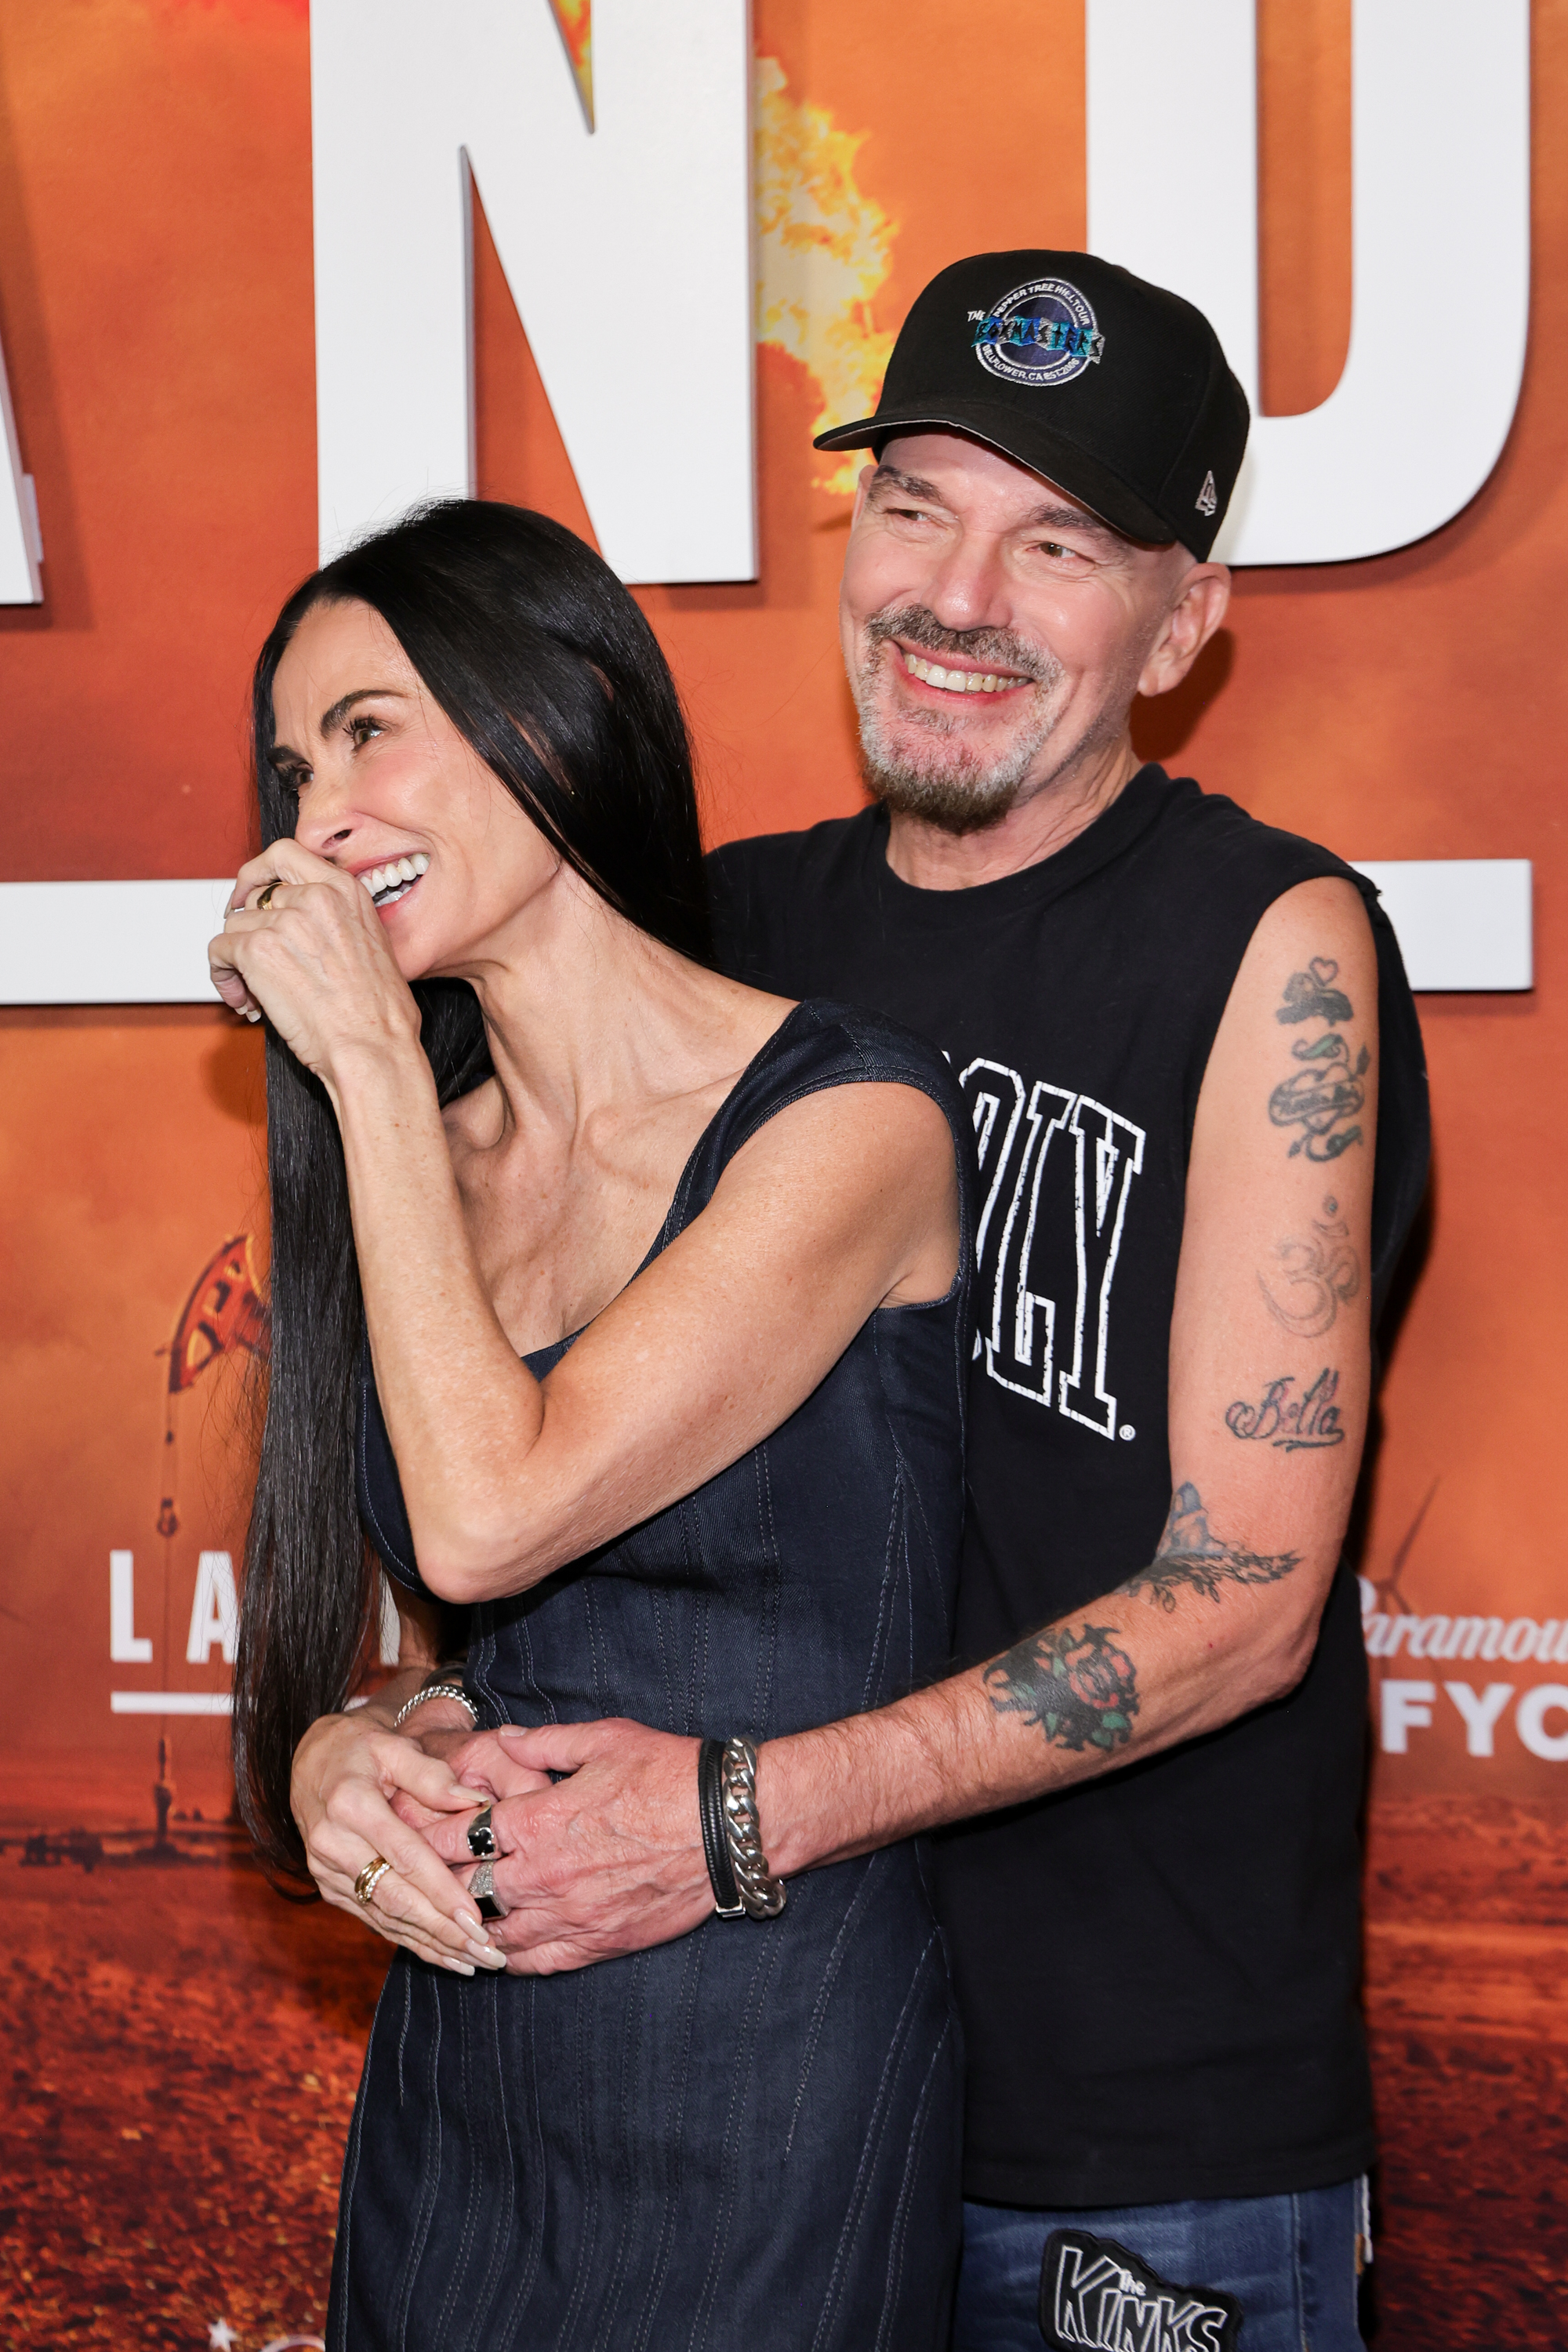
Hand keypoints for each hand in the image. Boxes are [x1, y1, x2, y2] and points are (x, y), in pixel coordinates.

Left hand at [209, 841, 421, 1086]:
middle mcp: (315, 897)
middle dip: (249, 926)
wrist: (373, 1047)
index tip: (249, 892)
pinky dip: (223, 977)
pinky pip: (218, 951)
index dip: (259, 873)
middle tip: (250, 954)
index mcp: (346, 891)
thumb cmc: (380, 1014)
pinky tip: (244, 999)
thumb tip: (301, 932)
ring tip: (256, 992)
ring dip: (237, 959)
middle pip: (255, 896)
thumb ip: (335, 923)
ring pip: (235, 926)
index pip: (286, 855)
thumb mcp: (372, 946)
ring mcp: (284, 921)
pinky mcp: (257, 949)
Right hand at [290, 1709, 507, 1975]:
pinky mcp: (328, 1888)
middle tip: (486, 1953)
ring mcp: (326, 1871)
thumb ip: (434, 1776)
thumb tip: (476, 1805)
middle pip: (395, 1897)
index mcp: (350, 1805)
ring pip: (384, 1917)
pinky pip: (372, 1919)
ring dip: (429, 1945)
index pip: (405, 1857)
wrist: (310, 1759)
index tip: (475, 1919)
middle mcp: (332, 1844)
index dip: (441, 1891)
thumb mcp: (395, 1746)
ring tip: (473, 1962)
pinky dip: (408, 1940)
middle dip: (442, 1931)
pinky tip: (442, 1955)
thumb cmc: (361, 1748)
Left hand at [419, 1720, 712, 1975]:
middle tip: (405, 1880)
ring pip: (494, 1931)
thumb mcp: (604, 1740)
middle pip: (466, 1885)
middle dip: (434, 1881)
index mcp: (538, 1819)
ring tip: (442, 1922)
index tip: (395, 1831)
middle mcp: (543, 1874)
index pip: (456, 1833)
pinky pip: (536, 1961)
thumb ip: (545, 1743)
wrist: (724, 1829)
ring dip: (466, 1925)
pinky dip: (508, 1958)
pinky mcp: (596, 1943)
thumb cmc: (668, 1774)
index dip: (420, 1833)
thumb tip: (506, 1739)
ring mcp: (568, 1915)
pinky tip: (494, 1953)